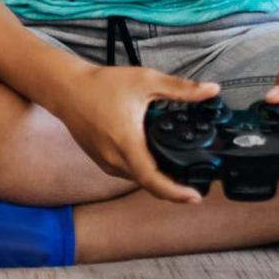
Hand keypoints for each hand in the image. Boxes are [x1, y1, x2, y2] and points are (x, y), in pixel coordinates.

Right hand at [51, 65, 220, 203]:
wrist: (66, 89)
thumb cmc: (101, 85)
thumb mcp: (146, 81)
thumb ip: (181, 88)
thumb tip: (211, 90)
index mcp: (127, 143)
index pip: (153, 180)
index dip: (176, 193)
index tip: (195, 197)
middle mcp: (114, 158)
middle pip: (149, 184)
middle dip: (172, 188)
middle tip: (193, 185)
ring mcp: (105, 161)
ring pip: (136, 179)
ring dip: (156, 180)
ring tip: (176, 172)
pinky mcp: (99, 160)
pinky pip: (125, 173)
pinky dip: (141, 171)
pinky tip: (151, 160)